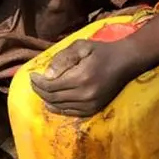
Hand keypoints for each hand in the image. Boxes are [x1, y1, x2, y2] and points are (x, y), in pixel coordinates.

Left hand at [30, 39, 144, 117]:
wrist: (125, 62)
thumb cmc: (101, 51)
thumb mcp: (81, 46)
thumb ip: (62, 59)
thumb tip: (46, 75)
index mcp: (81, 77)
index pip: (50, 85)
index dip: (37, 82)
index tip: (32, 75)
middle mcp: (85, 94)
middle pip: (52, 97)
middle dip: (39, 90)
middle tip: (34, 82)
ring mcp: (90, 104)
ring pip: (59, 106)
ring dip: (46, 98)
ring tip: (41, 89)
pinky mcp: (93, 109)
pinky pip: (69, 112)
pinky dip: (57, 107)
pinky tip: (51, 101)